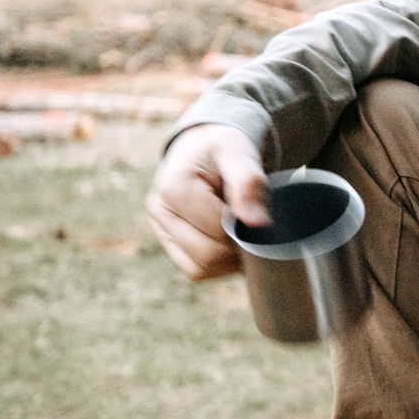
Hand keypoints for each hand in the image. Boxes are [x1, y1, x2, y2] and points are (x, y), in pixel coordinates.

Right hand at [144, 123, 267, 281]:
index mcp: (174, 187)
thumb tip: (257, 223)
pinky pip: (195, 270)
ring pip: (200, 268)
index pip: (218, 230)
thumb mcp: (238, 152)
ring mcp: (160, 230)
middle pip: (208, 255)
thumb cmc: (222, 149)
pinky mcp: (168, 243)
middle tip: (255, 226)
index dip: (245, 228)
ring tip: (241, 231)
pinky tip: (230, 242)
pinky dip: (218, 265)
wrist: (203, 148)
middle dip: (237, 246)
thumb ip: (248, 182)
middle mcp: (159, 211)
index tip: (259, 211)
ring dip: (228, 258)